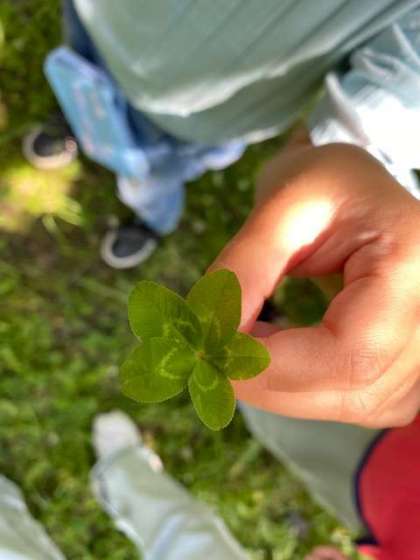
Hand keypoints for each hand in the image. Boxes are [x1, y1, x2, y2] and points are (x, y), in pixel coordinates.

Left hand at [211, 134, 419, 427]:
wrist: (358, 193)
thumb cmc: (326, 183)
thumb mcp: (281, 205)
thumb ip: (243, 270)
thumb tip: (209, 336)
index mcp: (412, 267)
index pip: (349, 352)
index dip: (270, 364)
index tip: (207, 344)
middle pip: (348, 388)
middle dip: (263, 380)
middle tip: (208, 346)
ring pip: (345, 404)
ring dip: (275, 385)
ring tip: (236, 343)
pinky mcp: (402, 369)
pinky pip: (347, 402)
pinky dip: (295, 388)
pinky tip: (269, 353)